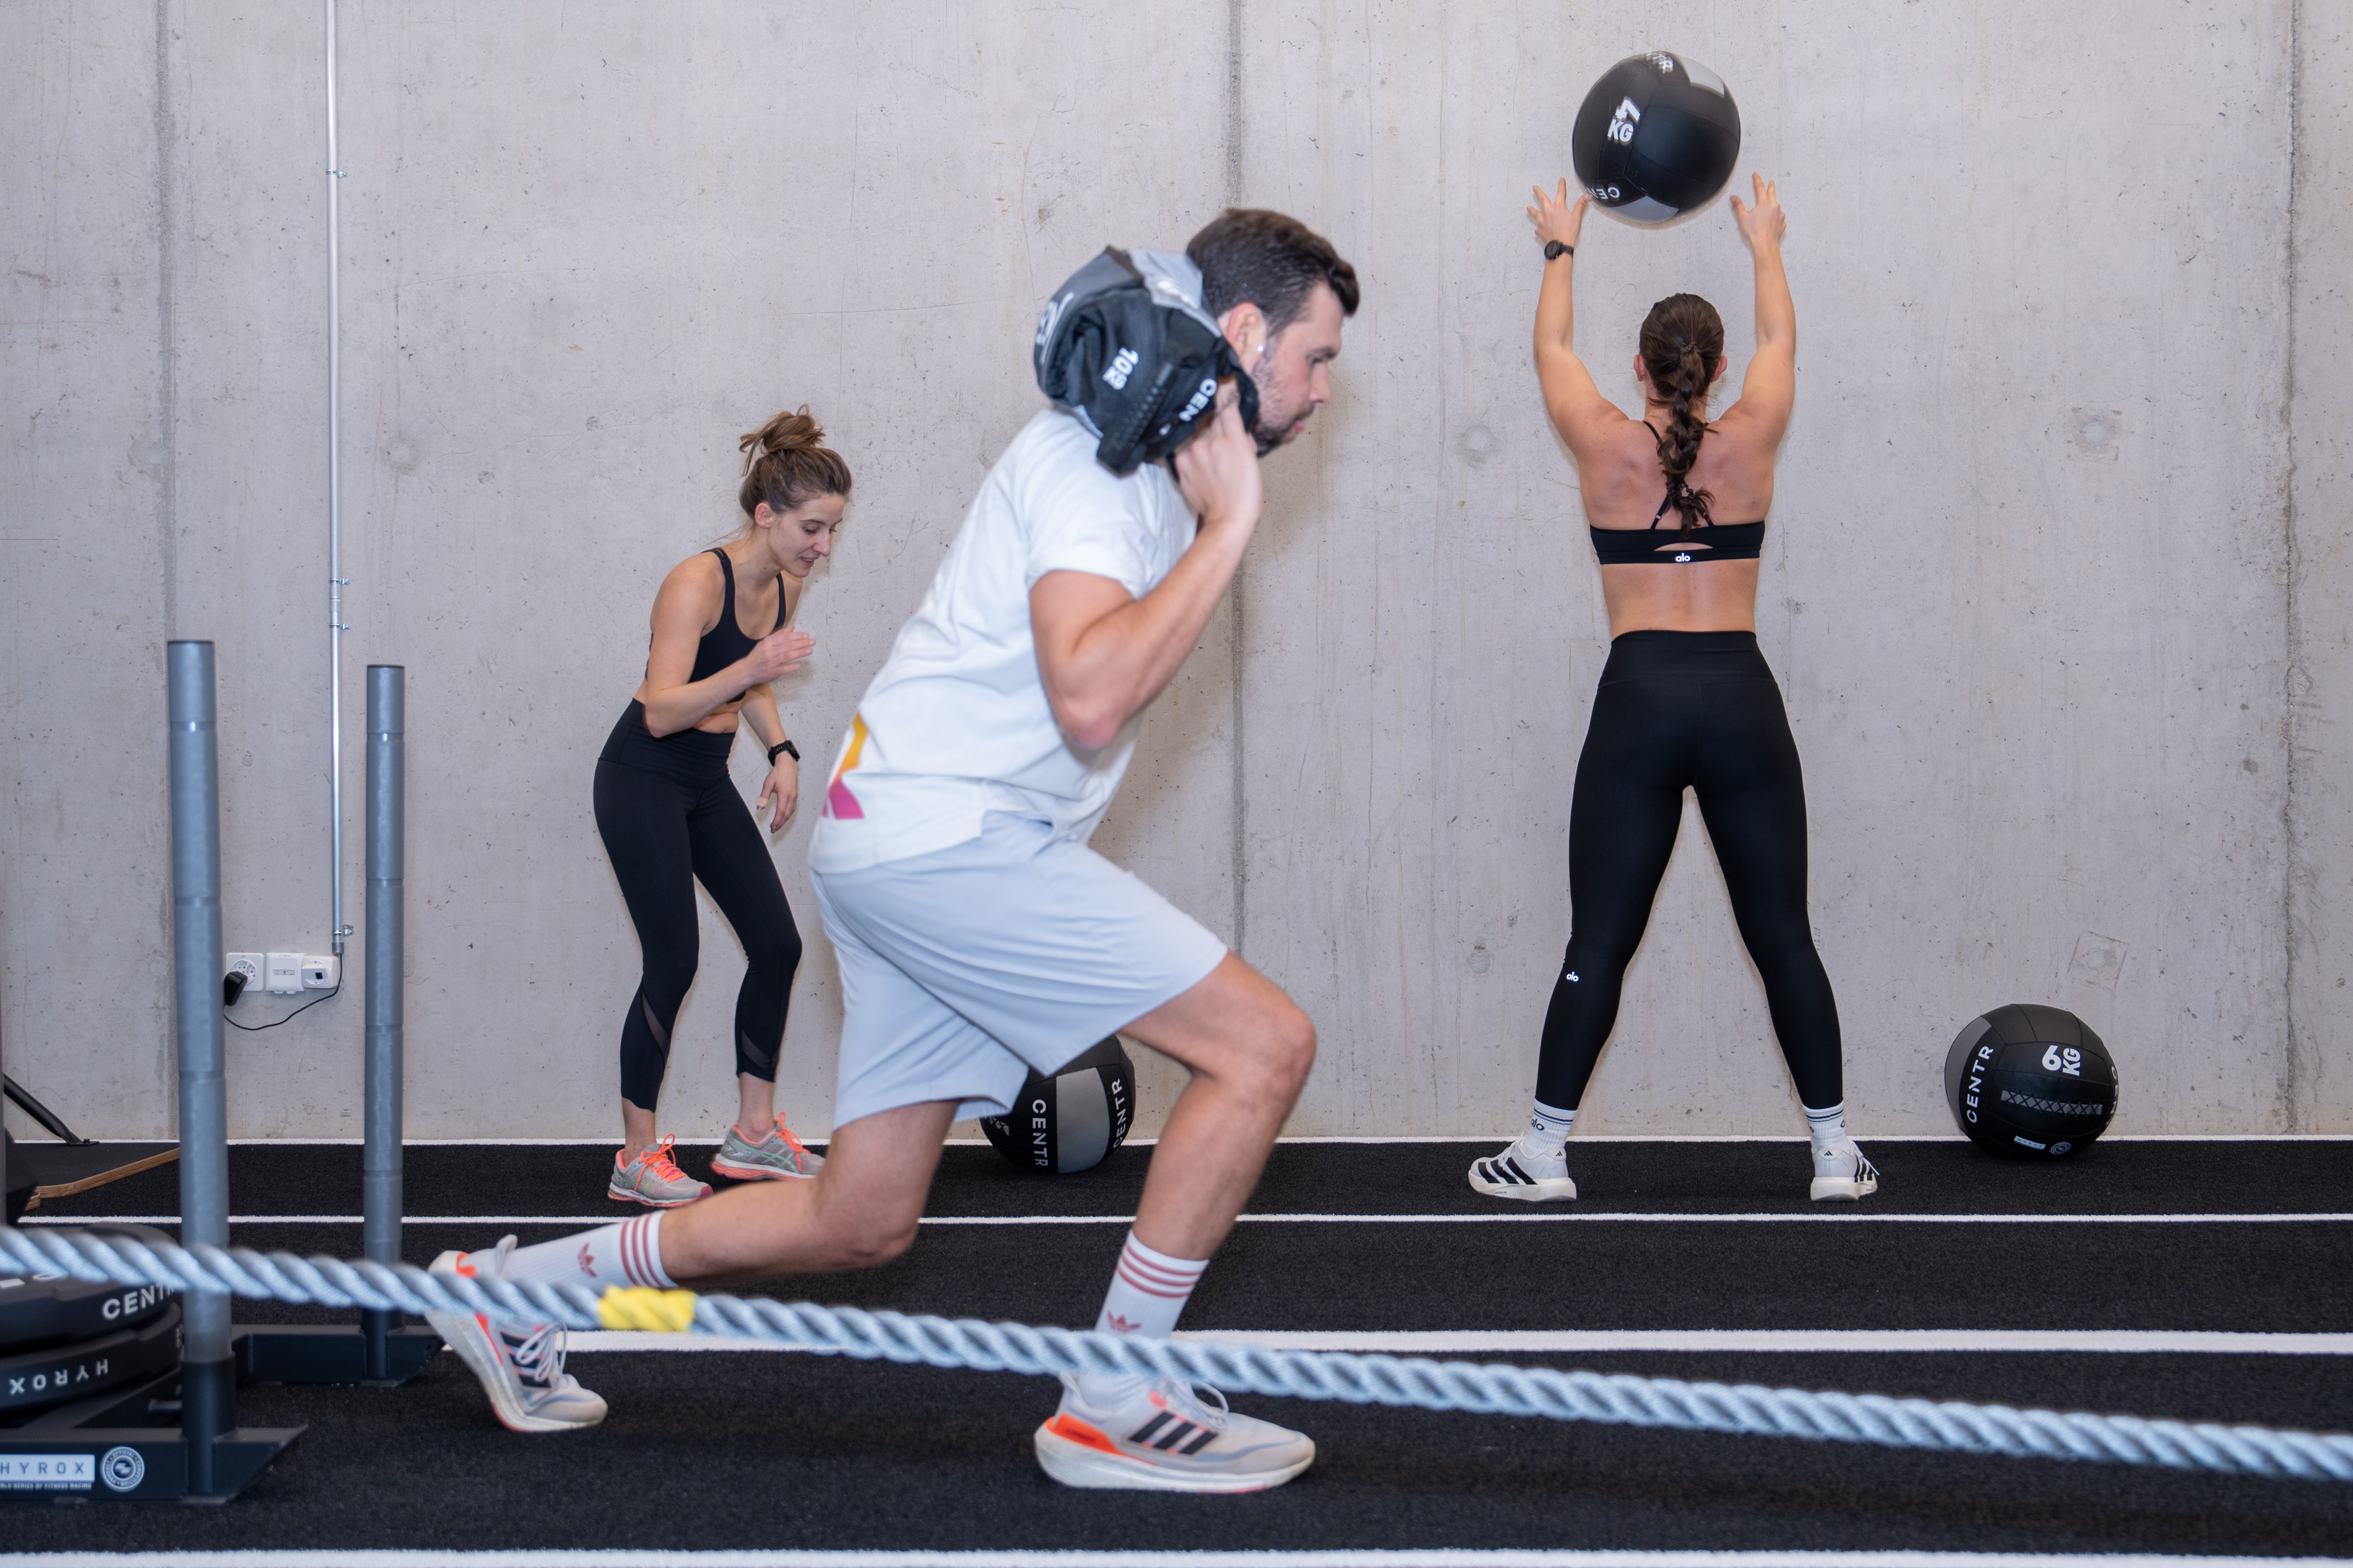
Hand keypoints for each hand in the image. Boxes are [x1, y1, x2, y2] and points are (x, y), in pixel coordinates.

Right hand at [744, 626, 813, 683]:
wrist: (747, 670)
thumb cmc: (759, 655)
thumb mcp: (766, 643)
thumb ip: (779, 635)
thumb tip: (791, 628)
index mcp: (768, 642)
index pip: (785, 637)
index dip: (797, 636)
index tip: (806, 635)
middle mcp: (769, 651)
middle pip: (788, 645)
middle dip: (802, 643)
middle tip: (812, 642)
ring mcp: (771, 662)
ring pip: (787, 656)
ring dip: (800, 653)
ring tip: (810, 650)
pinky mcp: (772, 672)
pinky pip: (783, 669)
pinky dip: (792, 667)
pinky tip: (799, 665)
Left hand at [755, 755, 798, 831]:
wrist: (787, 764)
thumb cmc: (778, 773)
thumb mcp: (768, 783)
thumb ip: (763, 796)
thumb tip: (759, 808)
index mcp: (784, 794)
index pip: (781, 812)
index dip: (776, 821)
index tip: (772, 827)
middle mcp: (791, 796)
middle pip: (787, 815)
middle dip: (780, 824)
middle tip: (774, 829)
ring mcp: (795, 796)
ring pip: (791, 812)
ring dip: (784, 820)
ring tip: (778, 825)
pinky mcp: (795, 795)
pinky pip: (793, 808)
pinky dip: (788, 815)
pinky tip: (783, 817)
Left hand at [1172, 393, 1262, 535]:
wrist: (1228, 519)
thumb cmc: (1245, 496)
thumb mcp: (1251, 460)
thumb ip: (1241, 437)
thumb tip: (1235, 424)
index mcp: (1232, 440)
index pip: (1227, 409)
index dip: (1230, 410)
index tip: (1230, 412)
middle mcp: (1209, 443)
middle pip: (1212, 423)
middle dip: (1219, 432)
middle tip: (1226, 451)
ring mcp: (1193, 454)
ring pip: (1198, 438)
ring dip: (1205, 446)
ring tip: (1215, 465)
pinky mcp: (1181, 465)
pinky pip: (1187, 452)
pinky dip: (1194, 458)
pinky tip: (1204, 471)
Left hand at [1528, 179, 1587, 251]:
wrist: (1560, 245)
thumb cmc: (1569, 231)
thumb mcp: (1577, 217)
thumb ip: (1580, 205)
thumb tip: (1586, 196)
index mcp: (1558, 207)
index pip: (1561, 192)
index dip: (1561, 185)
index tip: (1561, 179)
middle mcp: (1548, 211)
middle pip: (1542, 199)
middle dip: (1538, 192)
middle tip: (1534, 187)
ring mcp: (1542, 220)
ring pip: (1535, 213)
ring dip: (1531, 209)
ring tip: (1528, 207)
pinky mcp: (1539, 229)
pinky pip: (1538, 227)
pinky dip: (1539, 227)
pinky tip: (1538, 228)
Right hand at [1731, 174, 1784, 250]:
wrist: (1765, 244)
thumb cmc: (1754, 231)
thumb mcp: (1743, 217)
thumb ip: (1738, 206)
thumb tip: (1734, 198)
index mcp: (1764, 203)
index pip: (1759, 188)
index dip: (1757, 180)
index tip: (1756, 175)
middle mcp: (1774, 206)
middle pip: (1772, 193)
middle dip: (1771, 186)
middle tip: (1771, 182)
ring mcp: (1780, 214)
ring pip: (1776, 206)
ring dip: (1773, 205)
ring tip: (1769, 208)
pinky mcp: (1782, 223)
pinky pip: (1778, 217)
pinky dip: (1775, 217)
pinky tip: (1771, 222)